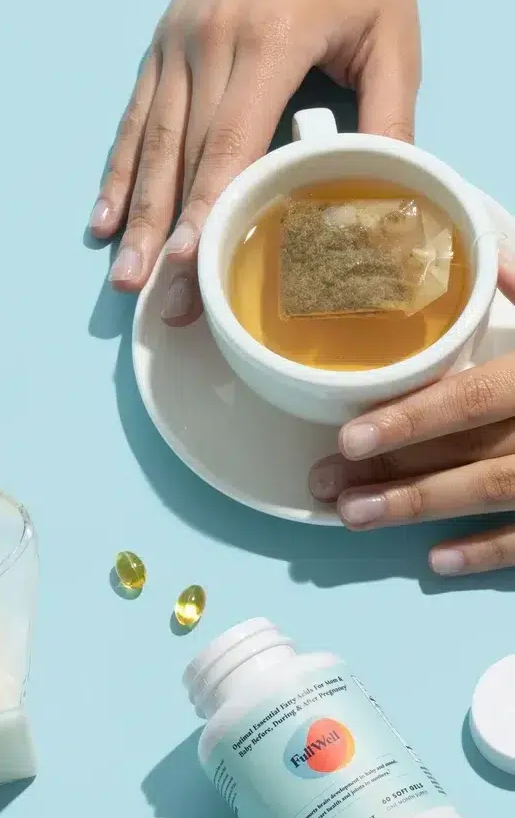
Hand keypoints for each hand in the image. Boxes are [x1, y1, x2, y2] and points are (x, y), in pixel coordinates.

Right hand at [88, 0, 419, 324]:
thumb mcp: (388, 28)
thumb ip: (387, 110)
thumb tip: (383, 192)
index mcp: (268, 42)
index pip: (231, 147)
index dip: (207, 211)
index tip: (189, 267)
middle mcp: (209, 43)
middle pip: (183, 158)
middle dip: (168, 236)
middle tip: (157, 300)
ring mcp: (176, 44)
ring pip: (150, 145)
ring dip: (135, 217)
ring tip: (123, 277)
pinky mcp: (160, 46)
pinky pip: (133, 119)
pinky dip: (118, 174)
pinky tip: (103, 220)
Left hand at [309, 254, 514, 576]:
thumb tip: (492, 257)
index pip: (473, 396)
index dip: (412, 419)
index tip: (350, 437)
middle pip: (468, 453)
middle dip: (394, 471)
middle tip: (326, 485)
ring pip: (491, 496)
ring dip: (420, 509)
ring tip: (356, 516)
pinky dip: (489, 551)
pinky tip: (436, 560)